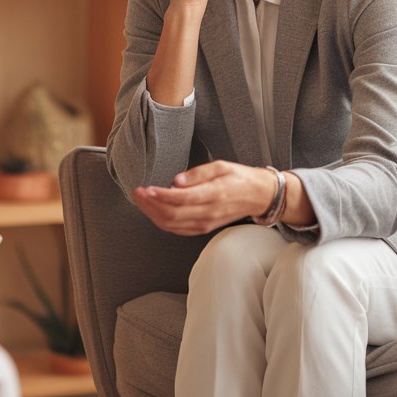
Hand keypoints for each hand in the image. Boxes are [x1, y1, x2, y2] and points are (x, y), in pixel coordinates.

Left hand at [131, 160, 273, 235]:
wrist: (259, 196)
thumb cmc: (240, 178)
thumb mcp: (221, 166)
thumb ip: (197, 173)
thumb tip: (175, 181)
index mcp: (214, 195)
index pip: (181, 199)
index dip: (160, 195)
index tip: (146, 188)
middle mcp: (208, 213)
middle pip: (172, 215)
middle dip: (150, 205)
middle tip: (137, 193)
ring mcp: (205, 223)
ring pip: (172, 225)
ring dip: (152, 214)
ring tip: (141, 200)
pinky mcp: (203, 228)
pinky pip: (178, 229)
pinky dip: (162, 222)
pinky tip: (154, 211)